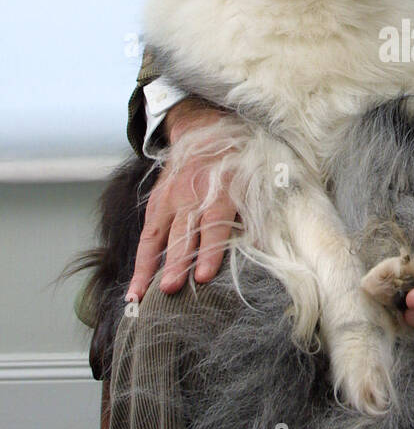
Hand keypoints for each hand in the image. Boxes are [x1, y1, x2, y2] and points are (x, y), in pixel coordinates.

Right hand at [127, 98, 239, 301]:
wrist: (204, 131)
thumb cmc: (237, 165)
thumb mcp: (253, 183)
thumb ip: (256, 215)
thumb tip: (264, 249)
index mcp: (219, 193)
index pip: (214, 226)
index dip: (209, 252)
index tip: (204, 276)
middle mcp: (190, 197)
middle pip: (182, 236)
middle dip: (175, 263)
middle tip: (170, 289)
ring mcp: (169, 201)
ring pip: (156, 238)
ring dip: (148, 269)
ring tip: (138, 297)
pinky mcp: (156, 204)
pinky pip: (146, 236)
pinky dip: (139, 262)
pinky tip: (134, 288)